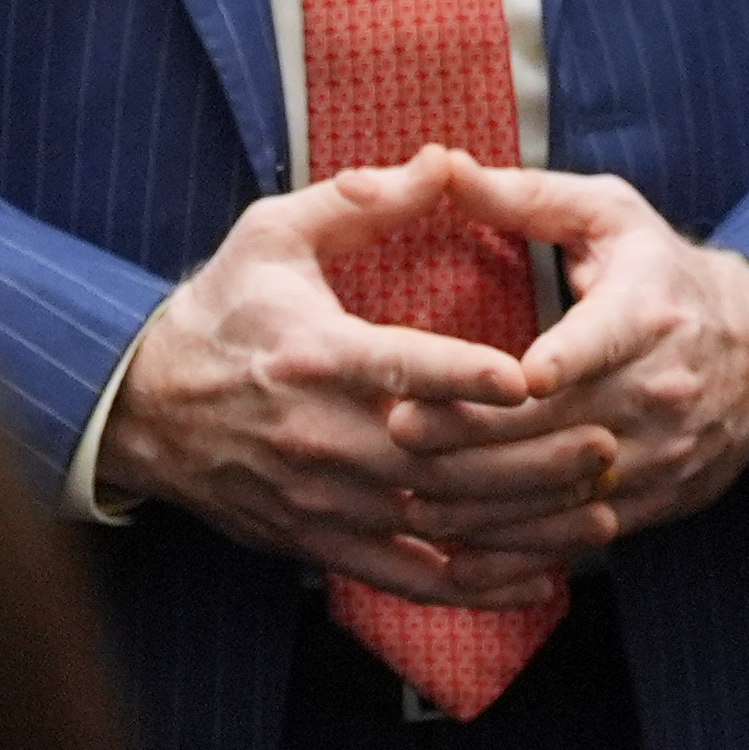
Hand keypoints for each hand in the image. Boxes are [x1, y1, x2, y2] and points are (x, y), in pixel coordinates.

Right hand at [97, 156, 559, 606]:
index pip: (401, 369)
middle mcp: (321, 437)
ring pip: (437, 525)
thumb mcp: (275, 234)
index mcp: (315, 354)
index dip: (465, 376)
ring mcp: (323, 500)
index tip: (529, 377)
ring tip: (600, 512)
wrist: (141, 408)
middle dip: (530, 460)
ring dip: (523, 526)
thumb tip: (447, 161)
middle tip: (607, 446)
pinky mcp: (320, 541)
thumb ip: (364, 200)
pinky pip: (408, 577)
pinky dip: (475, 588)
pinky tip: (538, 581)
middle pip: (439, 460)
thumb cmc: (222, 309)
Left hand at [376, 159, 748, 567]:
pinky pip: (580, 536)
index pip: (601, 341)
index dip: (561, 361)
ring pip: (564, 491)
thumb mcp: (609, 216)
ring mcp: (661, 453)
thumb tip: (444, 167)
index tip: (512, 376)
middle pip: (560, 425)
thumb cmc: (662, 273)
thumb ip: (525, 197)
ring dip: (483, 502)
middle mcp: (661, 388)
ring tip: (409, 495)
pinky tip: (460, 553)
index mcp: (648, 311)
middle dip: (475, 434)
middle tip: (396, 430)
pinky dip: (520, 550)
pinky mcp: (655, 501)